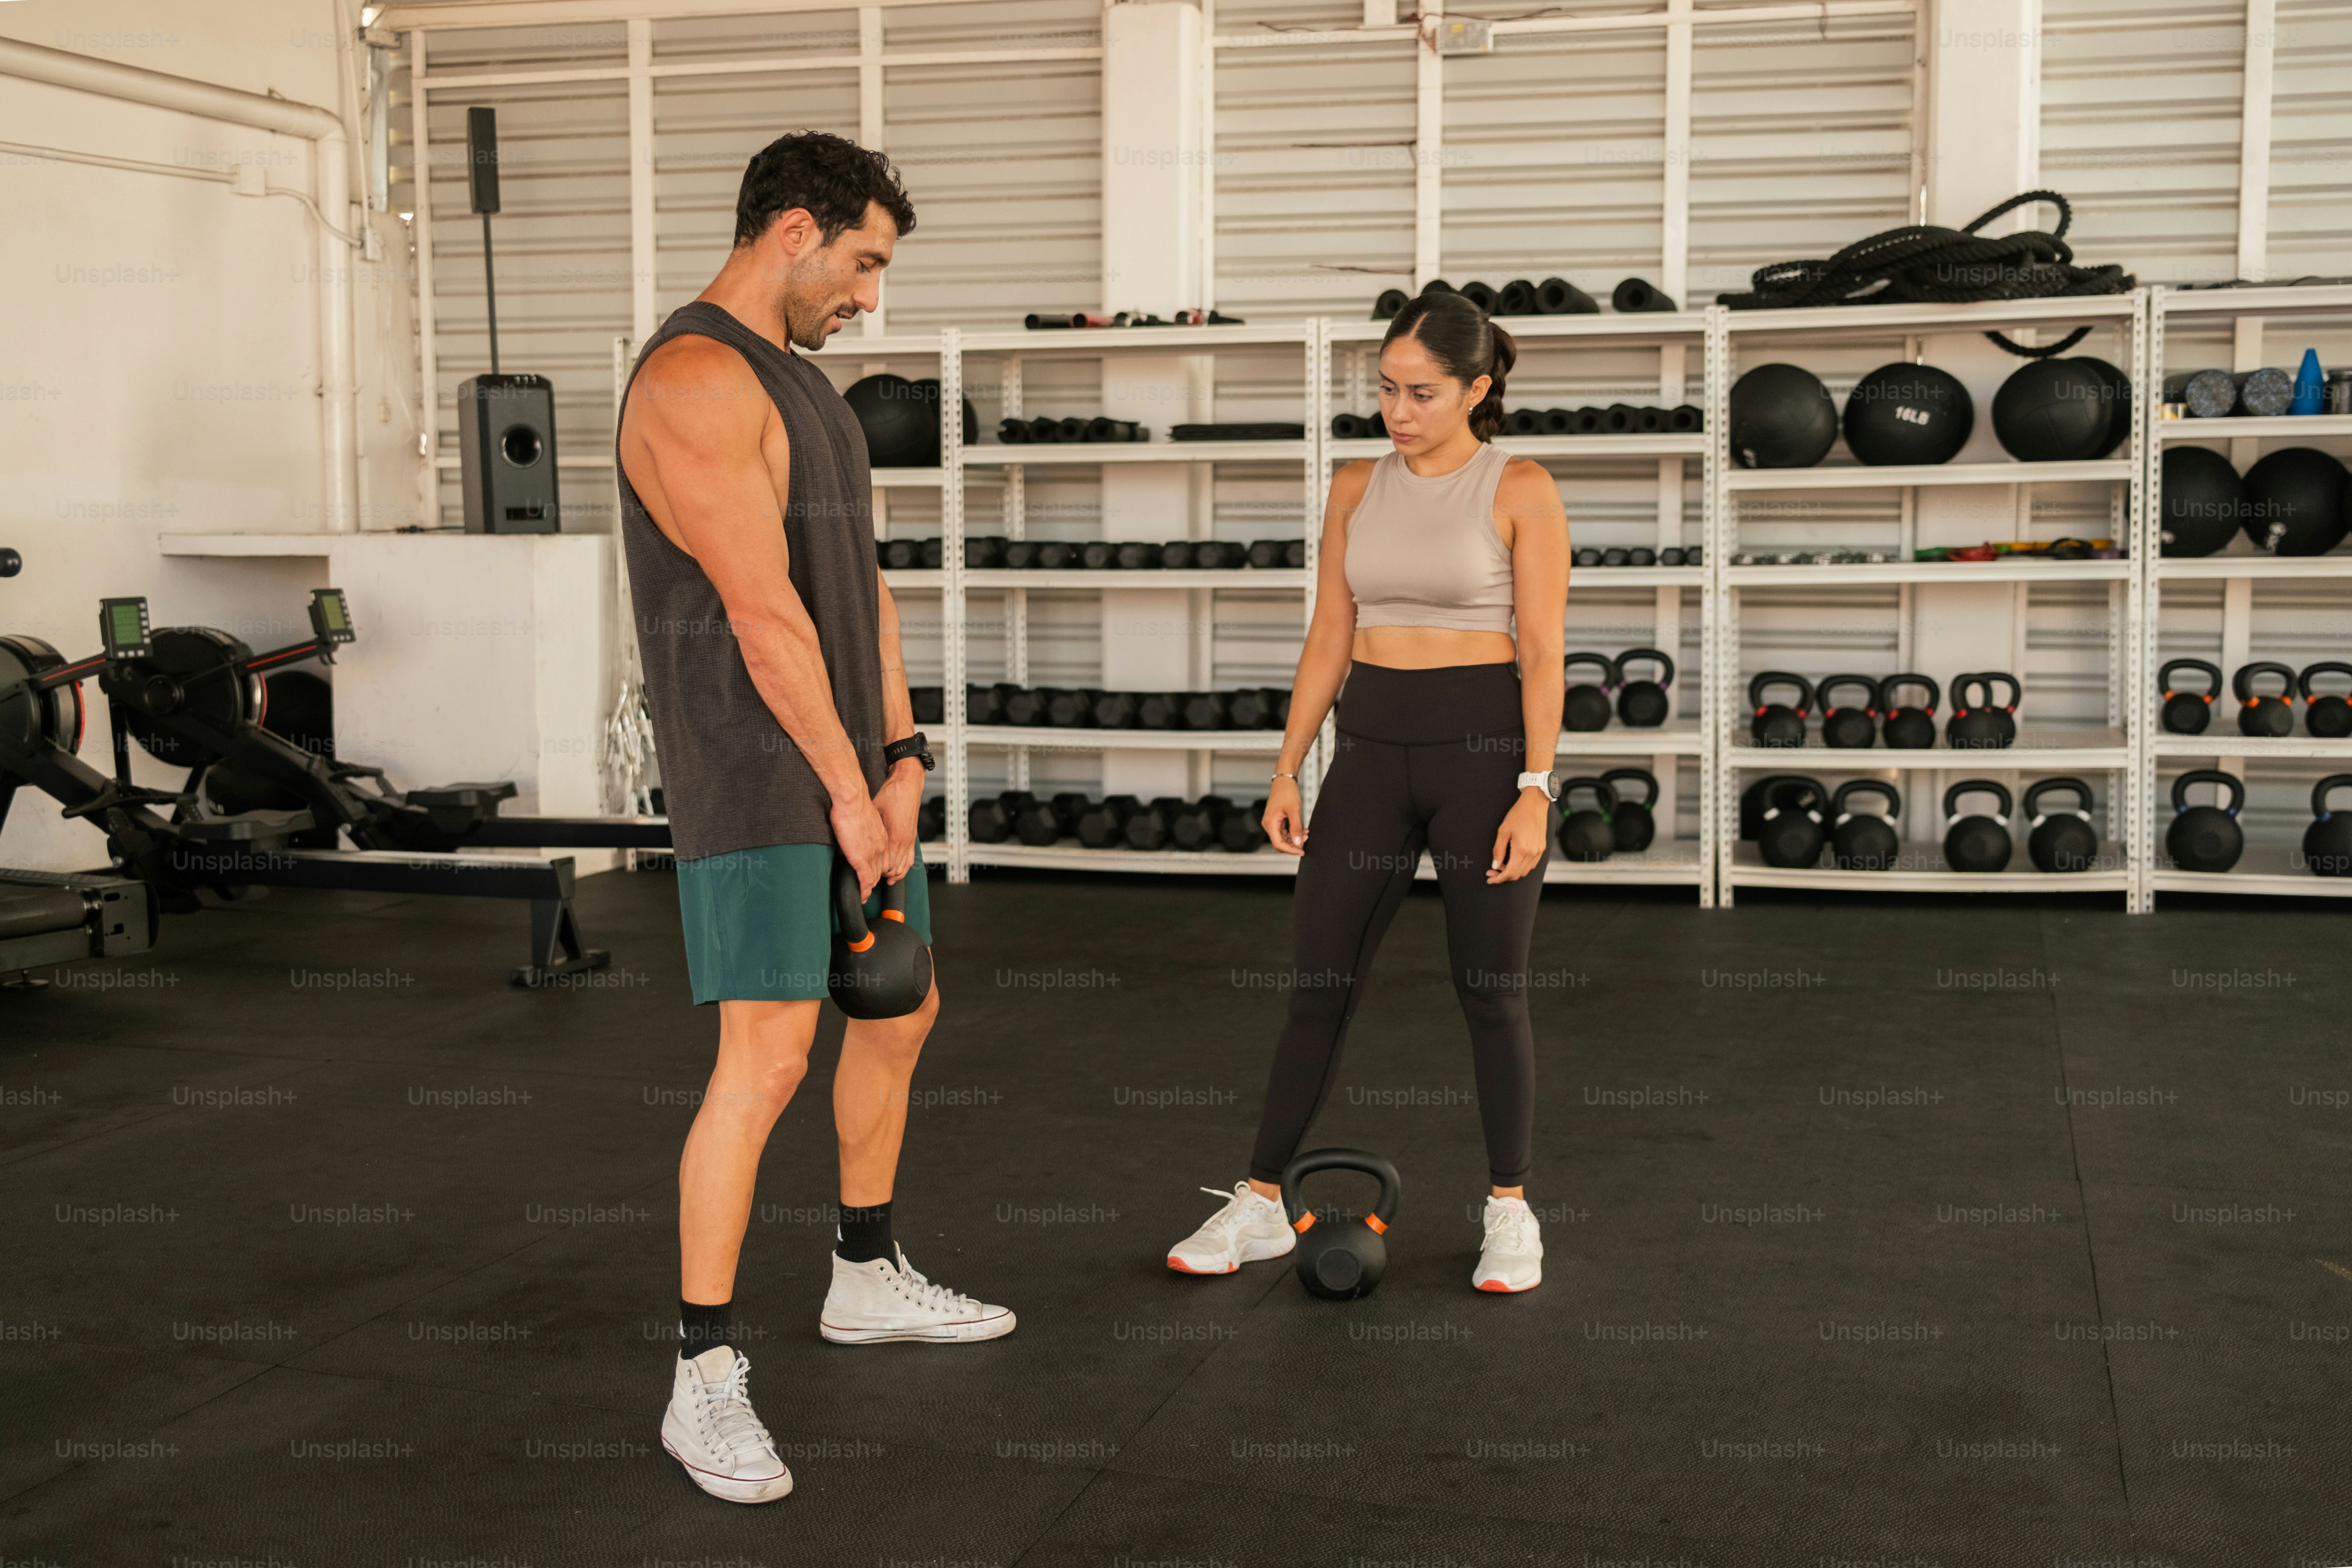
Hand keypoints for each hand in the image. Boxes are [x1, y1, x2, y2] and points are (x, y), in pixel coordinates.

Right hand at [830, 791, 890, 899]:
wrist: (852, 800)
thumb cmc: (853, 803)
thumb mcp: (862, 818)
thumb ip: (862, 828)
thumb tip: (855, 832)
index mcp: (881, 837)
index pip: (883, 857)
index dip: (879, 867)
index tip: (874, 872)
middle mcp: (880, 847)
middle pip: (881, 869)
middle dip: (875, 880)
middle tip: (869, 887)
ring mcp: (872, 854)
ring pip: (874, 876)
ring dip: (869, 887)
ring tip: (865, 895)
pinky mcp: (861, 859)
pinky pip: (865, 880)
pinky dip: (864, 890)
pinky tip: (863, 895)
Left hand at [874, 762, 922, 883]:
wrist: (906, 786)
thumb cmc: (889, 797)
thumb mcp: (872, 814)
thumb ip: (866, 831)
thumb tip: (854, 840)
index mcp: (892, 837)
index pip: (883, 864)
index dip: (873, 873)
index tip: (865, 877)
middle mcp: (902, 841)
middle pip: (892, 868)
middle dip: (881, 876)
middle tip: (870, 880)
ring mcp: (908, 840)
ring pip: (901, 866)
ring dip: (892, 874)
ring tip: (882, 878)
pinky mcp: (912, 837)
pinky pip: (909, 859)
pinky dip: (903, 867)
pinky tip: (897, 870)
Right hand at [1264, 777, 1307, 855]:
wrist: (1284, 780)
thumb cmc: (1287, 792)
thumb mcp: (1294, 810)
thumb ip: (1296, 828)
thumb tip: (1298, 843)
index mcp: (1270, 823)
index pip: (1278, 844)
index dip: (1290, 850)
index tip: (1302, 851)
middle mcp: (1268, 824)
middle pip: (1280, 843)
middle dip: (1294, 844)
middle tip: (1306, 838)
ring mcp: (1272, 823)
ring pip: (1283, 838)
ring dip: (1295, 838)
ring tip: (1306, 833)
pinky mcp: (1276, 821)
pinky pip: (1284, 832)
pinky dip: (1293, 833)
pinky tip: (1302, 830)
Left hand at [1487, 788, 1550, 883]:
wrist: (1535, 804)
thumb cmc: (1518, 815)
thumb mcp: (1503, 831)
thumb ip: (1498, 850)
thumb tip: (1495, 865)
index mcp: (1522, 850)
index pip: (1510, 873)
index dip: (1498, 879)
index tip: (1490, 878)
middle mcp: (1532, 853)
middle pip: (1517, 875)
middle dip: (1504, 876)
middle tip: (1493, 871)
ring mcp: (1539, 852)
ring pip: (1525, 871)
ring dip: (1513, 871)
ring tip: (1502, 864)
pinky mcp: (1542, 849)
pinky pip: (1532, 865)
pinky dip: (1521, 866)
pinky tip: (1513, 860)